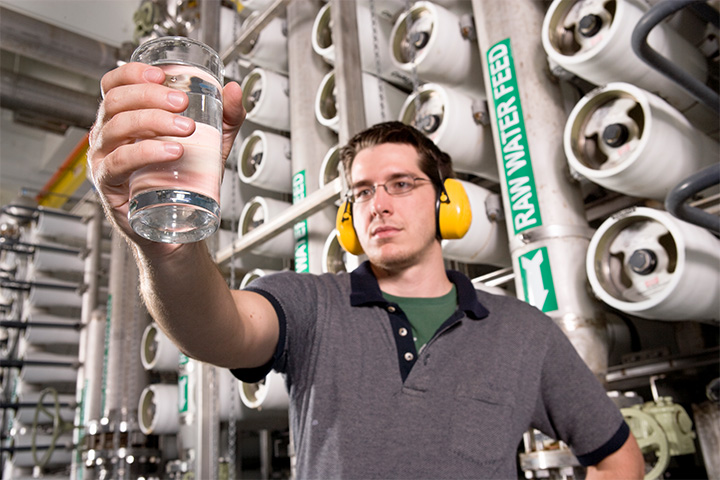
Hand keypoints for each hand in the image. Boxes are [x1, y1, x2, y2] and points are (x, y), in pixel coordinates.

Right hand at [87, 62, 245, 248]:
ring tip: (186, 129)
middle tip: (183, 103)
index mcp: (126, 119)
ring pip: (116, 128)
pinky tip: (171, 151)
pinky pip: (118, 162)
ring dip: (151, 121)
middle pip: (116, 101)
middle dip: (150, 96)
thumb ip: (226, 118)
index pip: (114, 85)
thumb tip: (236, 90)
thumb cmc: (186, 183)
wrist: (181, 228)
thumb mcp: (210, 145)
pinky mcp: (110, 185)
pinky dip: (144, 152)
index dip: (132, 74)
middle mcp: (109, 136)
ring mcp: (106, 159)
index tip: (162, 75)